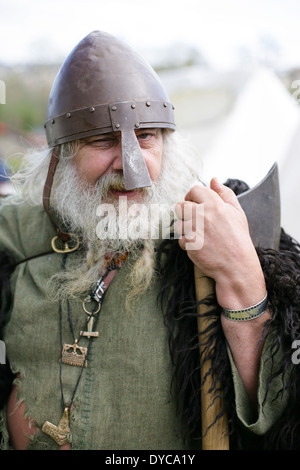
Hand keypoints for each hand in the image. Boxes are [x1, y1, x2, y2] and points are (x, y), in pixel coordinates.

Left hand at [175, 178, 265, 309]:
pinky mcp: (189, 243)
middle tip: (195, 222)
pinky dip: (187, 243)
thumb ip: (225, 194)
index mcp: (215, 204)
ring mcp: (194, 229)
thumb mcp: (237, 213)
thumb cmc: (238, 239)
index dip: (192, 196)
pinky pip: (180, 239)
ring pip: (179, 223)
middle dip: (185, 213)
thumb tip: (214, 180)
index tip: (194, 204)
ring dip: (185, 229)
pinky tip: (200, 246)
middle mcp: (203, 214)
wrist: (237, 265)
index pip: (194, 190)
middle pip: (181, 205)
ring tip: (200, 235)